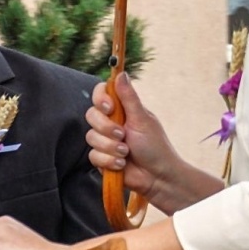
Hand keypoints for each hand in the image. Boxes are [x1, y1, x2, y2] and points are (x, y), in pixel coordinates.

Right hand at [86, 74, 181, 206]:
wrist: (157, 176)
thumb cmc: (155, 146)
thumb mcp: (142, 119)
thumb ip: (129, 97)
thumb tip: (120, 73)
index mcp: (121, 109)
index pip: (101, 93)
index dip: (100, 98)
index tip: (109, 107)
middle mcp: (110, 123)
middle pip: (91, 115)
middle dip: (106, 127)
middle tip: (122, 134)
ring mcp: (104, 140)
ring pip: (91, 137)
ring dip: (110, 146)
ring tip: (126, 152)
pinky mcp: (101, 158)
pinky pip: (93, 155)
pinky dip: (109, 160)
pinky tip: (121, 164)